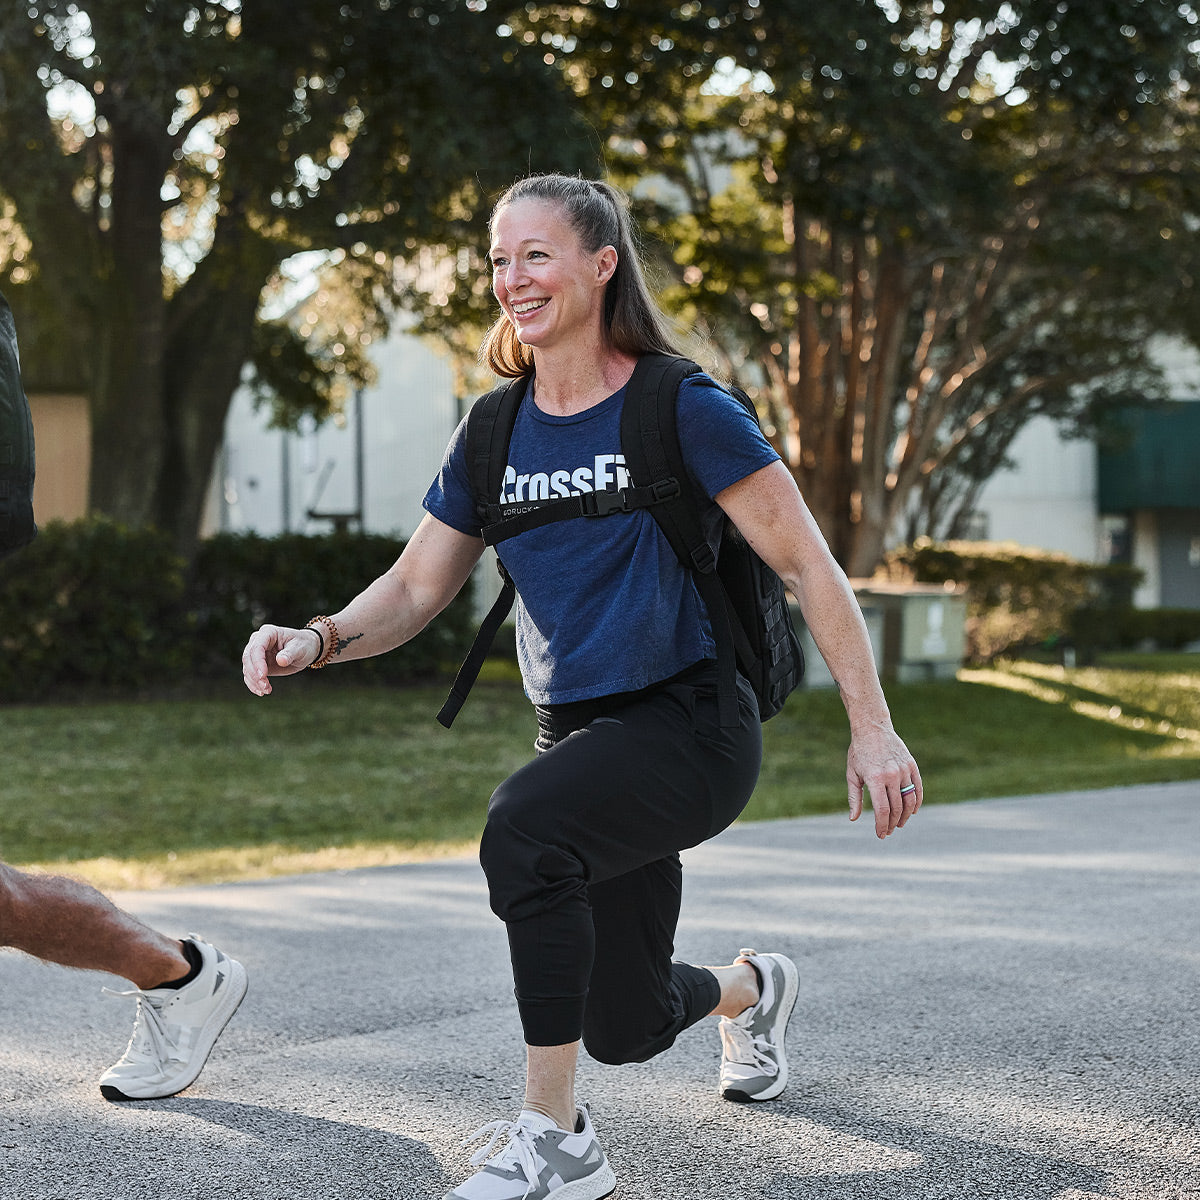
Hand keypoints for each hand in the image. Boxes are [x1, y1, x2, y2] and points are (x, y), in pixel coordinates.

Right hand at [242, 624, 318, 695]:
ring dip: (254, 681)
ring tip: (266, 690)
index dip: (258, 662)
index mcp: (268, 633)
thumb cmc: (304, 645)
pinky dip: (253, 684)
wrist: (306, 648)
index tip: (264, 676)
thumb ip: (290, 654)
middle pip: (248, 657)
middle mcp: (259, 641)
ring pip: (247, 667)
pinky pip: (250, 674)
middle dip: (255, 674)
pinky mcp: (258, 664)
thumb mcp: (300, 648)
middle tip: (265, 686)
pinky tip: (261, 692)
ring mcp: (257, 652)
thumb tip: (280, 660)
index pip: (257, 647)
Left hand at [846, 723, 922, 838]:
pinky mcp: (912, 765)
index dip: (882, 825)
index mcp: (875, 778)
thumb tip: (853, 818)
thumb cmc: (859, 752)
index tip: (880, 834)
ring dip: (905, 816)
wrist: (873, 728)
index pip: (882, 809)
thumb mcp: (852, 774)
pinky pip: (918, 789)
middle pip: (896, 808)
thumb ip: (854, 797)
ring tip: (898, 823)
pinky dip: (916, 803)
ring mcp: (903, 770)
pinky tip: (911, 812)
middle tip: (887, 831)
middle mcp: (891, 775)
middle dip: (892, 823)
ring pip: (909, 801)